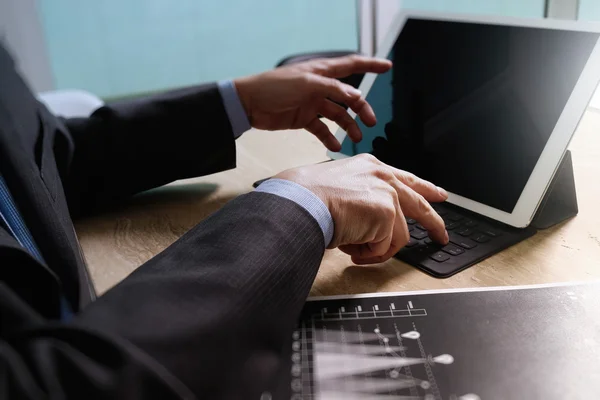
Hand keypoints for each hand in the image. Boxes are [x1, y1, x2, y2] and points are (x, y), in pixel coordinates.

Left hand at [234, 55, 391, 151]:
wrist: (248, 104)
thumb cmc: (274, 87)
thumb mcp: (306, 84)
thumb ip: (333, 89)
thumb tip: (357, 96)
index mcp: (321, 72)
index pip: (351, 65)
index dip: (370, 65)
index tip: (387, 67)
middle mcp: (320, 87)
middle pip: (349, 97)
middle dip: (362, 109)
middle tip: (371, 122)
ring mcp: (312, 103)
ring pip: (338, 115)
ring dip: (349, 126)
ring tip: (357, 138)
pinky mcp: (304, 119)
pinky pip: (322, 129)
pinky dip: (330, 138)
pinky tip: (336, 146)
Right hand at [275, 154, 448, 264]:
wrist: (301, 200)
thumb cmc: (307, 196)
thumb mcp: (337, 187)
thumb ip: (359, 199)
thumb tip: (365, 224)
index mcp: (370, 167)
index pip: (405, 178)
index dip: (425, 189)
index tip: (439, 195)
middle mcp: (382, 177)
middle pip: (419, 203)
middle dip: (434, 222)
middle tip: (442, 235)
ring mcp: (387, 195)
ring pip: (397, 236)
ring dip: (375, 249)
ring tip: (354, 249)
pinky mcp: (386, 214)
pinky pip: (384, 247)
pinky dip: (368, 253)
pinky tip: (351, 247)